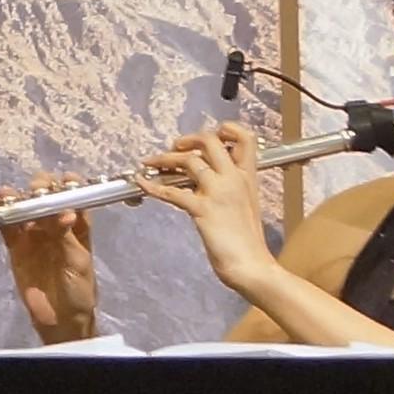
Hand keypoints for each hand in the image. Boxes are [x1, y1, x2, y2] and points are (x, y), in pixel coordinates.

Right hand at [0, 192, 101, 342]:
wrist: (61, 319)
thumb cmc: (79, 290)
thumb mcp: (77, 262)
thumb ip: (67, 236)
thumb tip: (62, 212)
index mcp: (77, 224)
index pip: (72, 196)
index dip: (68, 185)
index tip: (64, 181)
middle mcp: (54, 224)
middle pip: (45, 196)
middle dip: (40, 189)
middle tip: (36, 193)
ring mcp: (34, 234)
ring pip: (24, 207)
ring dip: (16, 198)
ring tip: (7, 195)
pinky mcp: (16, 246)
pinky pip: (7, 226)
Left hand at [139, 122, 285, 305]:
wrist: (251, 264)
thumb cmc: (248, 242)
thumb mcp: (248, 206)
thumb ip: (234, 188)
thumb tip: (214, 179)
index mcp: (248, 177)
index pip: (244, 138)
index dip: (227, 129)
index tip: (213, 133)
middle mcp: (234, 179)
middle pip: (210, 141)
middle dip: (188, 138)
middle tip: (175, 145)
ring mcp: (218, 192)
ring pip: (189, 160)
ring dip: (164, 159)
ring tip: (151, 162)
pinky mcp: (203, 209)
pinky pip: (172, 191)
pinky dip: (152, 186)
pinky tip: (142, 183)